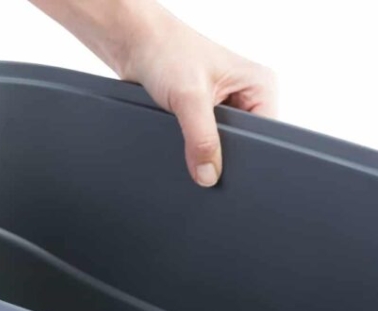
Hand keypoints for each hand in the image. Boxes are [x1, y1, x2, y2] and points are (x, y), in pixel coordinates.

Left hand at [29, 0, 277, 186]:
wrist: (136, 46)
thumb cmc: (167, 52)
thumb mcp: (189, 98)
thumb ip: (201, 139)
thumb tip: (208, 175)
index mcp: (260, 86)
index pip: (265, 136)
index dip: (245, 157)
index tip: (222, 170)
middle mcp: (245, 96)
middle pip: (241, 145)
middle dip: (220, 156)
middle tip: (199, 157)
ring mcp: (223, 108)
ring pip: (219, 148)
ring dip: (201, 151)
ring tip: (186, 141)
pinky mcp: (201, 116)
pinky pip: (201, 143)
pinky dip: (189, 148)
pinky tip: (179, 143)